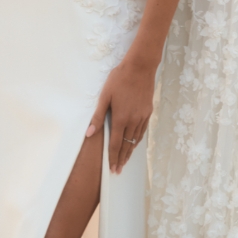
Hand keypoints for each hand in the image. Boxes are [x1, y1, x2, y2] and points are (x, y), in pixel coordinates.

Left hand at [85, 57, 155, 173]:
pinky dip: (138, 140)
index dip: (113, 157)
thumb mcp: (105, 96)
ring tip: (125, 160)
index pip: (115, 144)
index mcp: (120, 118)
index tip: (112, 169)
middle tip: (118, 170)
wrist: (140, 67)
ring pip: (136, 140)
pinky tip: (134, 143)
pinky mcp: (148, 112)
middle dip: (122, 159)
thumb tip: (89, 134)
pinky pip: (142, 131)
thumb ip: (98, 116)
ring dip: (130, 151)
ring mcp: (142, 117)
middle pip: (127, 145)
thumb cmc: (119, 79)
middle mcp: (133, 121)